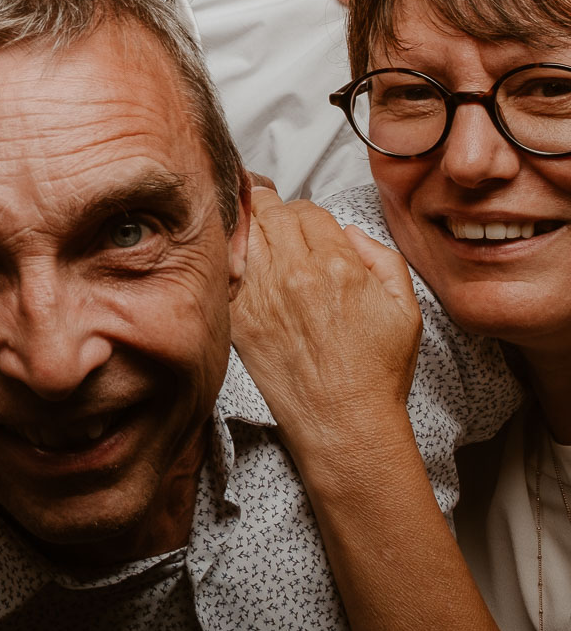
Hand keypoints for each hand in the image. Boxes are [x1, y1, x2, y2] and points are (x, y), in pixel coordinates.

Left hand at [231, 188, 421, 460]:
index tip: (307, 226)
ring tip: (252, 231)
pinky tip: (234, 260)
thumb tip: (348, 232)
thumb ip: (382, 258)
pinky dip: (227, 257)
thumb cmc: (378, 369)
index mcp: (339, 264)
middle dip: (272, 209)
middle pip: (270, 211)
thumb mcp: (405, 308)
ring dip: (247, 226)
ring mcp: (262, 294)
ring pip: (242, 232)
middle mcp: (295, 273)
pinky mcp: (239, 316)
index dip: (307, 213)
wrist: (344, 421)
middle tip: (274, 219)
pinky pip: (224, 267)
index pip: (308, 210)